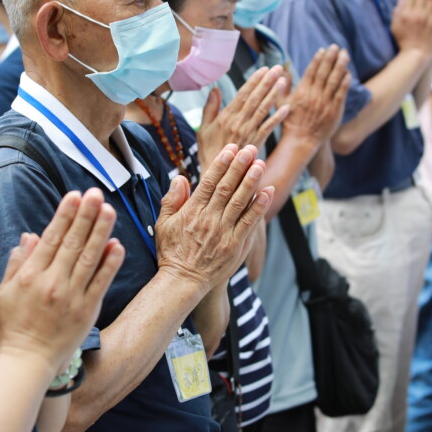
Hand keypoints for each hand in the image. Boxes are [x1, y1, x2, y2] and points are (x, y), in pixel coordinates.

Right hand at [0, 189, 122, 372]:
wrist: (27, 362)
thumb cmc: (13, 327)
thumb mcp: (5, 292)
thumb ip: (17, 262)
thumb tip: (30, 236)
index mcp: (30, 276)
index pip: (51, 238)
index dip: (64, 215)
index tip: (74, 196)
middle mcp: (52, 282)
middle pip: (72, 243)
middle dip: (85, 215)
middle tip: (96, 193)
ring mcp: (71, 296)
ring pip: (89, 258)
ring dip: (100, 232)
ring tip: (109, 210)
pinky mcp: (86, 310)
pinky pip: (101, 282)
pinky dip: (110, 264)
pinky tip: (117, 245)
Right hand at [156, 144, 273, 293]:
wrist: (182, 281)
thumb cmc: (172, 252)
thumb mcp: (163, 223)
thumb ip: (171, 200)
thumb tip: (180, 178)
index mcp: (192, 211)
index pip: (209, 182)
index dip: (221, 164)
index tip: (231, 149)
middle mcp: (209, 219)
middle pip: (227, 187)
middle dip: (239, 166)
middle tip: (250, 149)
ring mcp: (223, 232)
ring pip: (240, 202)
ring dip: (251, 182)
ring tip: (260, 164)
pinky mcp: (235, 245)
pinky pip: (249, 223)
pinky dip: (259, 207)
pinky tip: (267, 192)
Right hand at [195, 67, 287, 167]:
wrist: (217, 176)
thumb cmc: (209, 152)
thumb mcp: (203, 129)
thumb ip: (210, 108)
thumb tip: (215, 89)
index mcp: (225, 117)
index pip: (242, 95)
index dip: (253, 81)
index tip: (263, 69)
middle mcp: (238, 123)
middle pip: (255, 99)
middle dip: (267, 82)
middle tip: (278, 68)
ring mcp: (248, 133)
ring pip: (263, 110)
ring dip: (274, 95)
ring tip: (283, 81)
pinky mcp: (256, 144)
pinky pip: (269, 128)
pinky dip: (278, 118)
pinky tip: (286, 107)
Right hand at [283, 45, 351, 142]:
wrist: (301, 140)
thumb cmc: (290, 121)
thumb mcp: (281, 102)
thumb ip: (283, 85)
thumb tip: (282, 69)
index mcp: (301, 91)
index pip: (311, 71)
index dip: (318, 59)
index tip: (323, 49)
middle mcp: (314, 95)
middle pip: (324, 72)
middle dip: (330, 58)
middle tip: (336, 47)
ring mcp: (325, 103)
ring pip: (334, 81)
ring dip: (340, 66)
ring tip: (345, 55)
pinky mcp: (334, 111)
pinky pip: (340, 94)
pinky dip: (344, 83)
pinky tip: (348, 74)